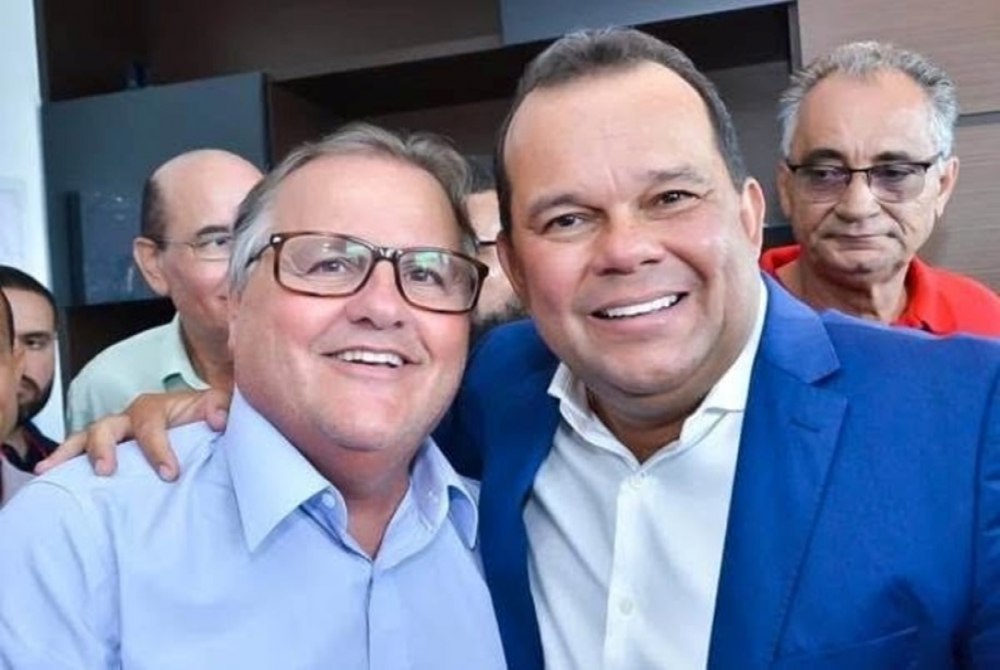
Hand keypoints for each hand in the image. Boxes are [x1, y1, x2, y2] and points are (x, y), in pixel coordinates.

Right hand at [36, 388, 232, 480]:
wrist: (202, 420)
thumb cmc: (206, 417)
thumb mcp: (219, 408)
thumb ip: (222, 407)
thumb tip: (218, 419)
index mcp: (155, 407)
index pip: (150, 425)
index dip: (157, 449)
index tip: (169, 473)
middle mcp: (129, 417)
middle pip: (107, 426)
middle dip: (104, 448)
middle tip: (106, 471)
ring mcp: (115, 432)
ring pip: (86, 437)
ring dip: (70, 453)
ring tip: (50, 470)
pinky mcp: (109, 448)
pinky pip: (80, 451)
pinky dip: (63, 461)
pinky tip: (45, 475)